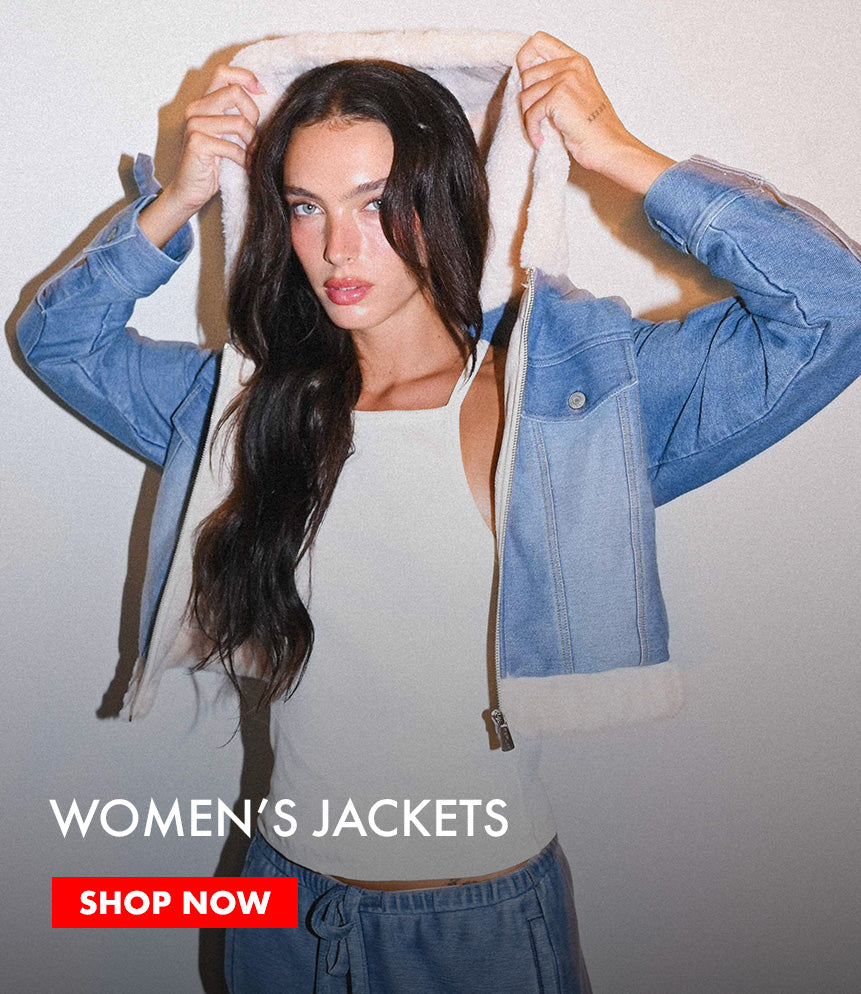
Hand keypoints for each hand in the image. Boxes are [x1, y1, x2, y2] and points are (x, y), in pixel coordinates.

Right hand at [139, 66, 265, 248]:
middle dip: (253, 115)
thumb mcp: (226, 133)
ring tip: (252, 154)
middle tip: (254, 136)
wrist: (189, 190)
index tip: (261, 92)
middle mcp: (196, 109)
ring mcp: (194, 125)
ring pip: (239, 122)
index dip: (246, 78)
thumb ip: (235, 114)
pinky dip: (243, 159)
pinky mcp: (197, 143)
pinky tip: (245, 166)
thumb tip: (262, 96)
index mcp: (203, 102)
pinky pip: (232, 147)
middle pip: (235, 92)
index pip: (224, 72)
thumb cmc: (211, 164)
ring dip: (252, 142)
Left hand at [516, 32, 674, 194]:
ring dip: (528, 118)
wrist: (609, 146)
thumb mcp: (577, 93)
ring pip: (526, 95)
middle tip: (537, 118)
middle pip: (527, 75)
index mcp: (576, 61)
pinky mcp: (559, 98)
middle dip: (527, 101)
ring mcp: (566, 79)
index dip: (524, 58)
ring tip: (540, 131)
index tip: (525, 81)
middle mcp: (571, 65)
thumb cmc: (595, 127)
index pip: (538, 41)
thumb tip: (526, 81)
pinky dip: (532, 131)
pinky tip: (540, 140)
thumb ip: (557, 80)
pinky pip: (530, 113)